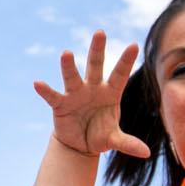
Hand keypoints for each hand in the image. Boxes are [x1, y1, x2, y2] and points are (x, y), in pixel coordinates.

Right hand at [33, 31, 148, 158]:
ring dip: (68, 66)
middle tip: (100, 32)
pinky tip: (38, 83)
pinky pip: (52, 96)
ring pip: (73, 77)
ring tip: (66, 53)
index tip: (134, 45)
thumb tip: (146, 153)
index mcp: (111, 93)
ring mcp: (76, 94)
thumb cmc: (100, 135)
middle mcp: (93, 88)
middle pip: (96, 66)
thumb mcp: (113, 139)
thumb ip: (128, 143)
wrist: (79, 145)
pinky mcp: (61, 104)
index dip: (126, 61)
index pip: (120, 75)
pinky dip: (45, 90)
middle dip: (97, 50)